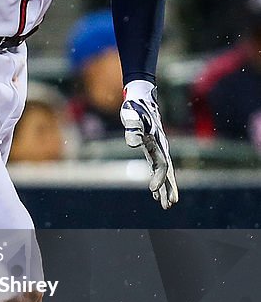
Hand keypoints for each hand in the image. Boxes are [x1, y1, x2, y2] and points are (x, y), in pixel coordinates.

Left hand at [120, 80, 178, 209]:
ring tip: (166, 204)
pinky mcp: (152, 148)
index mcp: (158, 142)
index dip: (159, 178)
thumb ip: (132, 129)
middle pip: (168, 172)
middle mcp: (161, 147)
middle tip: (169, 204)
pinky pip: (158, 167)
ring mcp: (158, 148)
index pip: (162, 165)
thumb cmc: (135, 107)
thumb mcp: (131, 117)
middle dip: (169, 188)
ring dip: (166, 188)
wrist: (141, 97)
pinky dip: (158, 179)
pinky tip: (155, 192)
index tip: (153, 191)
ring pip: (165, 172)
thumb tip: (131, 143)